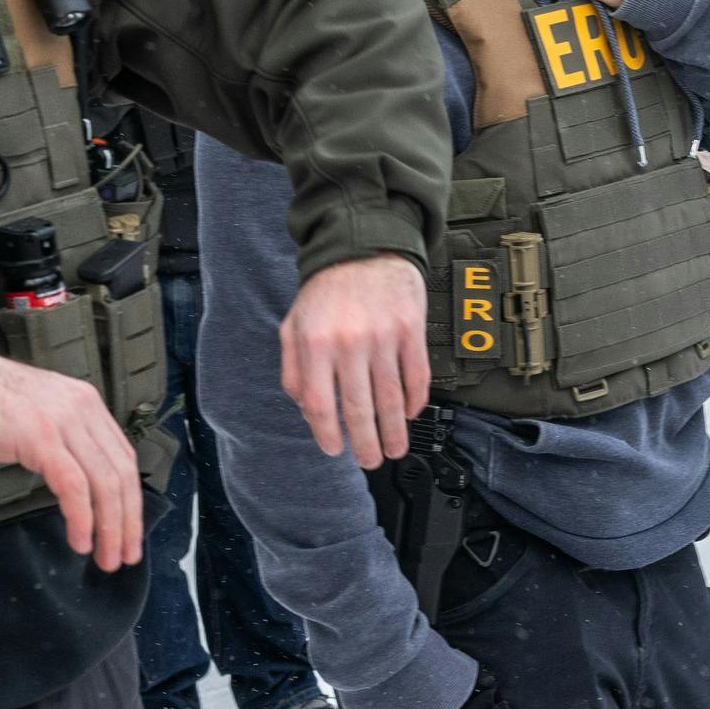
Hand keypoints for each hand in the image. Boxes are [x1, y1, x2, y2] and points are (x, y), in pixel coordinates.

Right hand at [0, 359, 144, 567]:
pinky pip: (73, 485)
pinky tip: (80, 540)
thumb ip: (68, 442)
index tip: (130, 533)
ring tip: (105, 558)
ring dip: (109, 527)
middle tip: (125, 556)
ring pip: (103, 482)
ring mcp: (65, 422)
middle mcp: (83, 409)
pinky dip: (81, 517)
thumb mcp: (44, 417)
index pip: (124, 457)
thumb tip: (84, 486)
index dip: (132, 500)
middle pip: (121, 473)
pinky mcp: (42, 438)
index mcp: (87, 404)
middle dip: (128, 520)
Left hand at [283, 253, 429, 463]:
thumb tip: (307, 409)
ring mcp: (383, 337)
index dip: (327, 434)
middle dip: (365, 443)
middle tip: (370, 461)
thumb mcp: (293, 324)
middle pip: (359, 408)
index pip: (320, 404)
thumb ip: (293, 368)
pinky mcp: (411, 330)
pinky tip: (410, 415)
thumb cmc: (327, 289)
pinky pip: (416, 375)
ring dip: (393, 431)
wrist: (364, 246)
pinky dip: (415, 401)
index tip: (335, 450)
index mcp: (315, 344)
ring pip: (390, 398)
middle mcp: (349, 343)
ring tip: (394, 450)